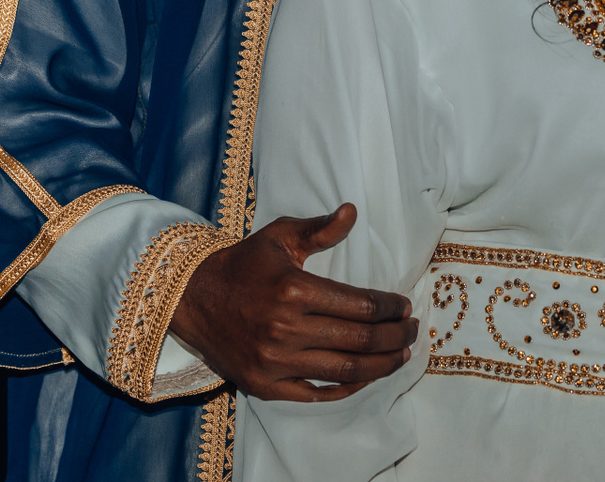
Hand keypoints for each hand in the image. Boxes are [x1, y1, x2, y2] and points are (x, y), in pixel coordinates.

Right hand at [168, 203, 417, 401]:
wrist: (191, 299)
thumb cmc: (241, 265)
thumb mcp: (278, 238)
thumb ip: (319, 229)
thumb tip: (352, 211)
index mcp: (293, 290)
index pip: (360, 305)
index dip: (390, 307)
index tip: (405, 306)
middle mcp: (286, 329)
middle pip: (360, 340)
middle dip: (396, 337)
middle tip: (413, 331)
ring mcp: (275, 362)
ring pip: (345, 370)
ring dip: (382, 365)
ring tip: (402, 356)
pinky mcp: (266, 386)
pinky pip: (317, 393)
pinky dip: (347, 388)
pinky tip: (367, 378)